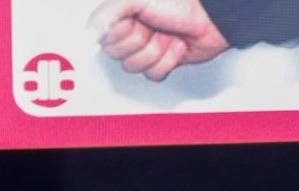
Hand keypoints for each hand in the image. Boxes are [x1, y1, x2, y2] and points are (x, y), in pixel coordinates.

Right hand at [90, 0, 229, 80]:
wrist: (210, 20)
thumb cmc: (179, 4)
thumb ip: (107, 14)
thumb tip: (88, 33)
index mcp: (120, 15)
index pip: (103, 38)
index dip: (120, 33)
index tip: (133, 21)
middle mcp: (130, 32)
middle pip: (117, 55)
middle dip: (140, 41)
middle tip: (153, 28)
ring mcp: (146, 48)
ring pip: (135, 67)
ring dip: (156, 51)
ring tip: (167, 36)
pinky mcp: (162, 62)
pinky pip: (153, 75)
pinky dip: (167, 62)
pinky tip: (175, 48)